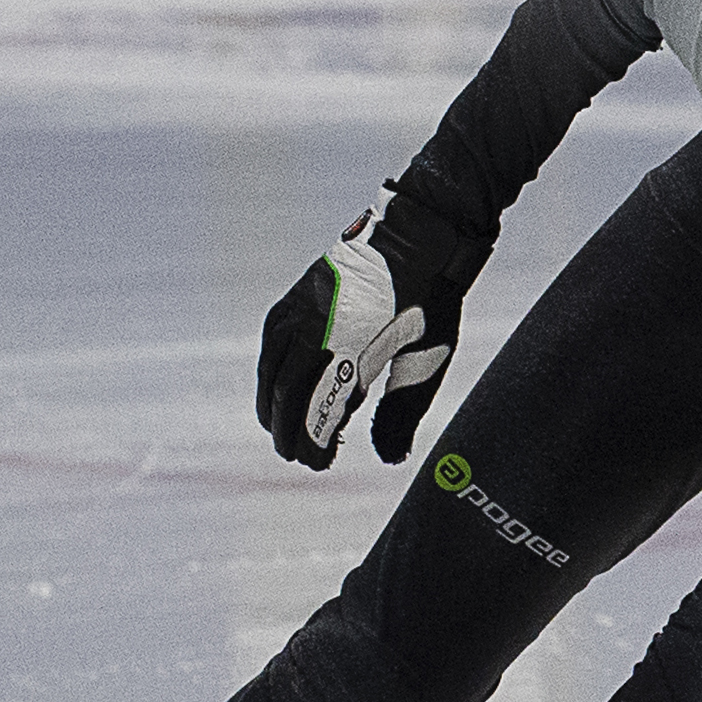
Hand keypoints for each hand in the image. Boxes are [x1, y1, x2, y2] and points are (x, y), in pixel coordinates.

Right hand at [255, 192, 488, 469]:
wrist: (421, 235)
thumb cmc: (431, 301)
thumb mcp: (426, 360)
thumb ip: (403, 411)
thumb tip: (389, 459)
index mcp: (352, 349)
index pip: (320, 410)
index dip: (315, 443)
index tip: (320, 465)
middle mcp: (317, 329)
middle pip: (288, 394)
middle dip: (289, 431)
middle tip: (298, 457)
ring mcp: (301, 310)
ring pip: (272, 370)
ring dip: (272, 405)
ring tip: (280, 432)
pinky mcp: (296, 297)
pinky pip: (271, 343)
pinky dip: (269, 372)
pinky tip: (275, 389)